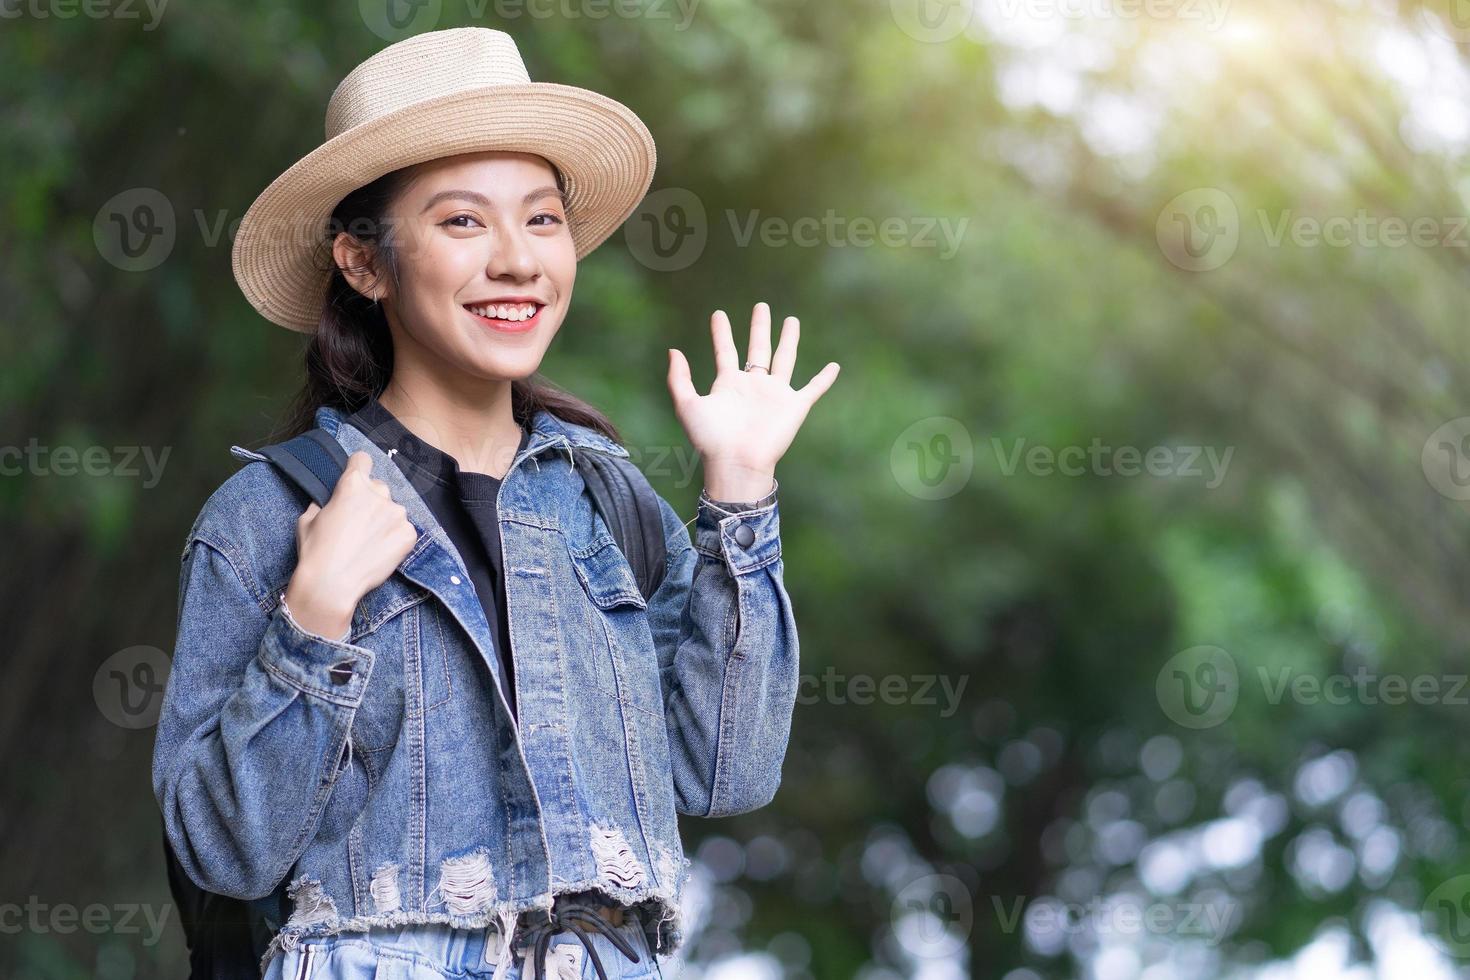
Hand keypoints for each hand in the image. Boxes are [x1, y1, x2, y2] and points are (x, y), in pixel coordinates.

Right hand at [283, 452, 418, 637]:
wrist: (332, 585)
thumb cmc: (315, 551)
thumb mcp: (308, 519)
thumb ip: (325, 501)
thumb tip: (332, 500)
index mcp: (353, 484)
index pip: (362, 459)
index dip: (358, 468)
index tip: (356, 478)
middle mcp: (379, 493)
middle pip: (378, 487)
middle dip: (370, 500)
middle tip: (358, 522)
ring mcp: (397, 514)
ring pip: (392, 509)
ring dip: (384, 520)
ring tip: (369, 542)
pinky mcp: (409, 534)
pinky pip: (403, 529)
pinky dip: (395, 538)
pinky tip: (380, 551)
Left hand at [666, 302, 839, 499]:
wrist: (737, 462)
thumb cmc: (710, 439)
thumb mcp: (687, 405)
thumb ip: (679, 379)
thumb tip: (673, 351)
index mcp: (729, 384)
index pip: (726, 351)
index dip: (722, 332)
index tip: (718, 314)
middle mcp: (753, 386)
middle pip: (758, 349)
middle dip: (759, 328)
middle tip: (761, 306)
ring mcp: (775, 395)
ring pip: (785, 359)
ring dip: (789, 340)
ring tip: (791, 320)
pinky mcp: (794, 406)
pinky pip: (813, 389)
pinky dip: (825, 379)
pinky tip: (834, 367)